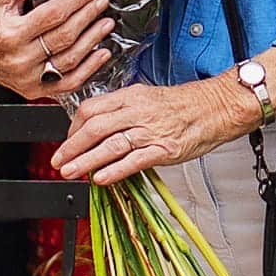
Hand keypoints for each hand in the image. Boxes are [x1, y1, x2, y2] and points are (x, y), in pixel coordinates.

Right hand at [0, 0, 114, 101]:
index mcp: (13, 35)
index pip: (51, 15)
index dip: (74, 2)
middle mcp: (22, 59)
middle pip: (64, 36)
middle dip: (87, 16)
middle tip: (100, 4)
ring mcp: (31, 77)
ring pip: (70, 59)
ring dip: (92, 40)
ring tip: (105, 24)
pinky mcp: (37, 90)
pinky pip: (69, 82)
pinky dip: (89, 69)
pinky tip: (101, 54)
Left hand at [51, 77, 253, 187]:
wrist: (218, 106)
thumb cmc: (185, 105)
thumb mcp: (148, 98)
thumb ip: (123, 111)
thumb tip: (99, 128)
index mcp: (130, 96)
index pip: (90, 109)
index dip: (72, 127)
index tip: (67, 141)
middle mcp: (137, 111)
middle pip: (94, 127)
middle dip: (71, 146)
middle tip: (58, 161)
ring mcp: (151, 130)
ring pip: (110, 144)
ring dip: (85, 160)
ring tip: (71, 172)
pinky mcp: (165, 148)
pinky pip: (134, 160)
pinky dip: (115, 170)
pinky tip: (101, 178)